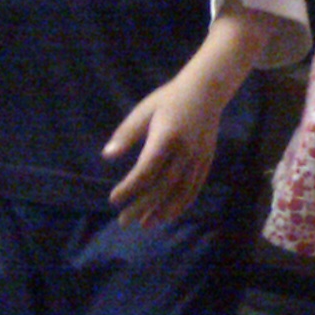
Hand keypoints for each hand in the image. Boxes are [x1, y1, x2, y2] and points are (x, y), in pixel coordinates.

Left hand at [103, 72, 230, 226]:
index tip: (113, 199)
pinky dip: (182, 204)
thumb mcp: (143, 111)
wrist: (206, 90)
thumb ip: (126, 134)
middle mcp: (184, 151)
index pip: (146, 170)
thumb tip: (107, 156)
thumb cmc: (169, 99)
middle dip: (143, 206)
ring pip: (181, 191)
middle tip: (124, 221)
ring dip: (163, 210)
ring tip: (146, 224)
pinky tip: (168, 214)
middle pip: (162, 186)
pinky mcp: (206, 160)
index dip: (129, 188)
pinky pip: (195, 187)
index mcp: (166, 137)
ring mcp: (198, 157)